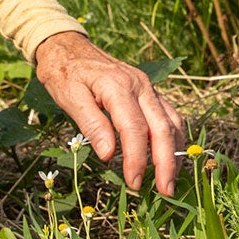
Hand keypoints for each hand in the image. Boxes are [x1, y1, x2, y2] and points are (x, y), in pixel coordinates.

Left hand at [35, 32, 186, 194]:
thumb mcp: (69, 97)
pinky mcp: (149, 92)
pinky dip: (173, 138)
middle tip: (165, 191)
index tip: (134, 183)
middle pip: (162, 127)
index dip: (137, 158)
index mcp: (118, 86)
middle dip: (166, 162)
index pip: (135, 128)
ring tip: (170, 179)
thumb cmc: (64, 72)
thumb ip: (91, 124)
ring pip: (172, 121)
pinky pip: (169, 115)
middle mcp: (140, 85)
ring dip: (175, 152)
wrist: (67, 46)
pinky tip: (170, 156)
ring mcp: (148, 87)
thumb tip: (108, 155)